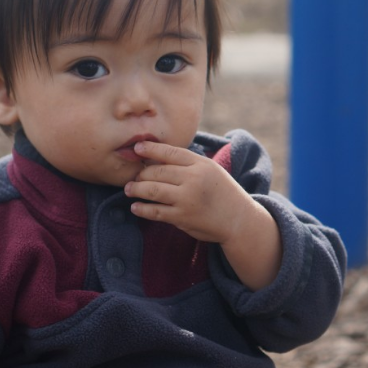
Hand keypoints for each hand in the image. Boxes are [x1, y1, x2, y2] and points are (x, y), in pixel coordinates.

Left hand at [125, 141, 282, 289]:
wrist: (238, 219)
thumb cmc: (223, 192)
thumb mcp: (211, 170)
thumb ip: (189, 163)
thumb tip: (157, 157)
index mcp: (201, 164)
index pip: (169, 152)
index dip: (150, 149)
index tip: (136, 148)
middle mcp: (193, 179)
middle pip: (157, 171)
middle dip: (141, 173)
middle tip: (134, 176)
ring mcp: (187, 199)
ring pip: (152, 190)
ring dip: (136, 189)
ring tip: (129, 189)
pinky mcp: (182, 217)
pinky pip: (155, 211)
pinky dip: (142, 209)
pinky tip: (136, 207)